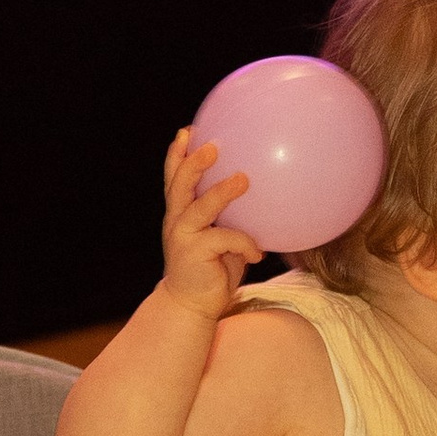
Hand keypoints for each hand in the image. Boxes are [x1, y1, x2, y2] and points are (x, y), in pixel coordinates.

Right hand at [158, 130, 260, 324]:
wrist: (192, 305)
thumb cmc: (212, 268)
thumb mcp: (221, 237)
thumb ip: (230, 217)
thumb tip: (262, 194)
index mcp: (181, 212)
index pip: (174, 176)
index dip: (178, 153)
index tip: (189, 130)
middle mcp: (176, 220)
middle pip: (179, 184)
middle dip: (193, 162)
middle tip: (212, 145)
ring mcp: (182, 237)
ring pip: (199, 207)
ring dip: (220, 193)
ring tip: (242, 180)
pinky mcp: (193, 254)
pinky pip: (224, 240)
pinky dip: (244, 243)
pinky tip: (256, 253)